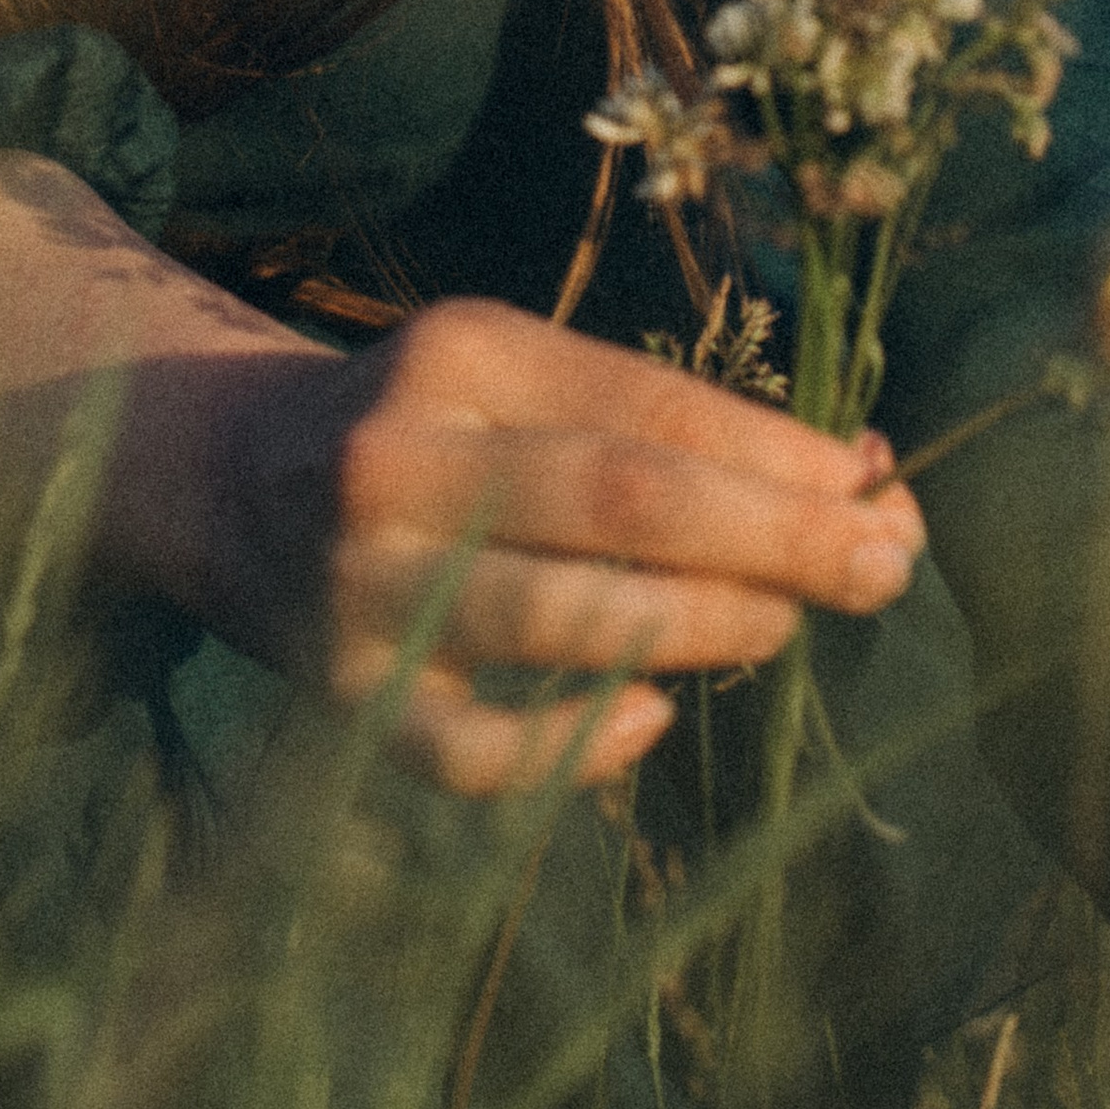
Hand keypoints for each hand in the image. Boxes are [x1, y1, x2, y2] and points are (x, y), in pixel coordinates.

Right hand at [166, 294, 924, 794]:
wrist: (225, 482)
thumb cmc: (424, 423)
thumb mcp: (513, 373)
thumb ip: (658, 416)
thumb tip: (854, 472)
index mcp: (458, 354)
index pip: (641, 407)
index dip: (773, 452)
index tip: (878, 484)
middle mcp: (404, 460)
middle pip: (619, 502)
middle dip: (775, 536)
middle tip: (884, 566)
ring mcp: (369, 586)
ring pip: (566, 619)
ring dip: (706, 627)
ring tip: (786, 624)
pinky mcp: (346, 696)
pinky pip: (476, 753)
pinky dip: (576, 748)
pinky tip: (652, 720)